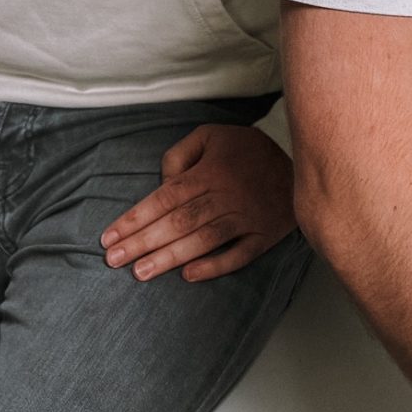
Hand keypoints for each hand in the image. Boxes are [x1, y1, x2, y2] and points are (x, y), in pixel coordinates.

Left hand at [102, 122, 294, 282]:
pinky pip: (239, 254)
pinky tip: (189, 276)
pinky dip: (215, 266)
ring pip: (203, 241)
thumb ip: (180, 154)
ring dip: (170, 257)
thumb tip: (161, 182)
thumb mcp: (212, 136)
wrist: (303, 159)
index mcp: (208, 173)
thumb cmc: (248, 149)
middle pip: (178, 222)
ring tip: (141, 273)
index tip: (109, 237)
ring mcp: (246, 218)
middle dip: (143, 242)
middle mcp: (224, 197)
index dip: (135, 219)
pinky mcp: (264, 234)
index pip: (164, 198)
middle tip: (114, 261)